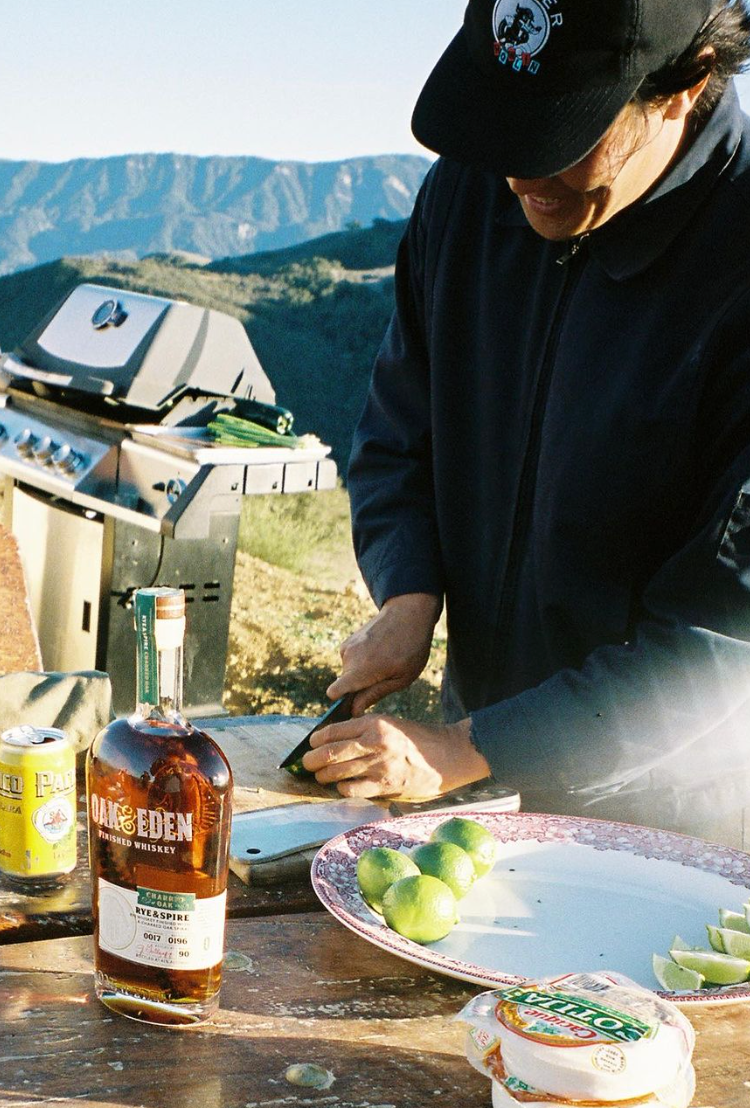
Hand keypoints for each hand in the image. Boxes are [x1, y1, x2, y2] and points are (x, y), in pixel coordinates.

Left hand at [302, 714, 490, 799]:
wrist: (449, 754)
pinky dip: (343, 789)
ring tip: (321, 777)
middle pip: (330, 753)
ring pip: (337, 773)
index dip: (316, 740)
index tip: (310, 745)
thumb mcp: (391, 724)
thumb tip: (335, 740)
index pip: (334, 730)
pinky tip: (343, 787)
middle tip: (306, 764)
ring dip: (324, 777)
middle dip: (312, 760)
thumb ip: (365, 731)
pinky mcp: (386, 785)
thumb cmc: (418, 739)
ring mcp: (380, 765)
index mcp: (375, 723)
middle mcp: (375, 742)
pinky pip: (353, 789)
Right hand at [326, 592, 441, 715]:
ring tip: (386, 663)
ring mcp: (347, 646)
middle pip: (345, 685)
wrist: (408, 612)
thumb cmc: (411, 647)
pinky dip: (362, 662)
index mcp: (360, 670)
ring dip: (363, 674)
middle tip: (385, 678)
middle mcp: (348, 658)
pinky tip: (380, 653)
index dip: (342, 703)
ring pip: (349, 673)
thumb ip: (374, 695)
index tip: (357, 705)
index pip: (334, 692)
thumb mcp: (401, 678)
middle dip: (360, 687)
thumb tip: (354, 711)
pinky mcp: (349, 640)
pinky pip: (351, 661)